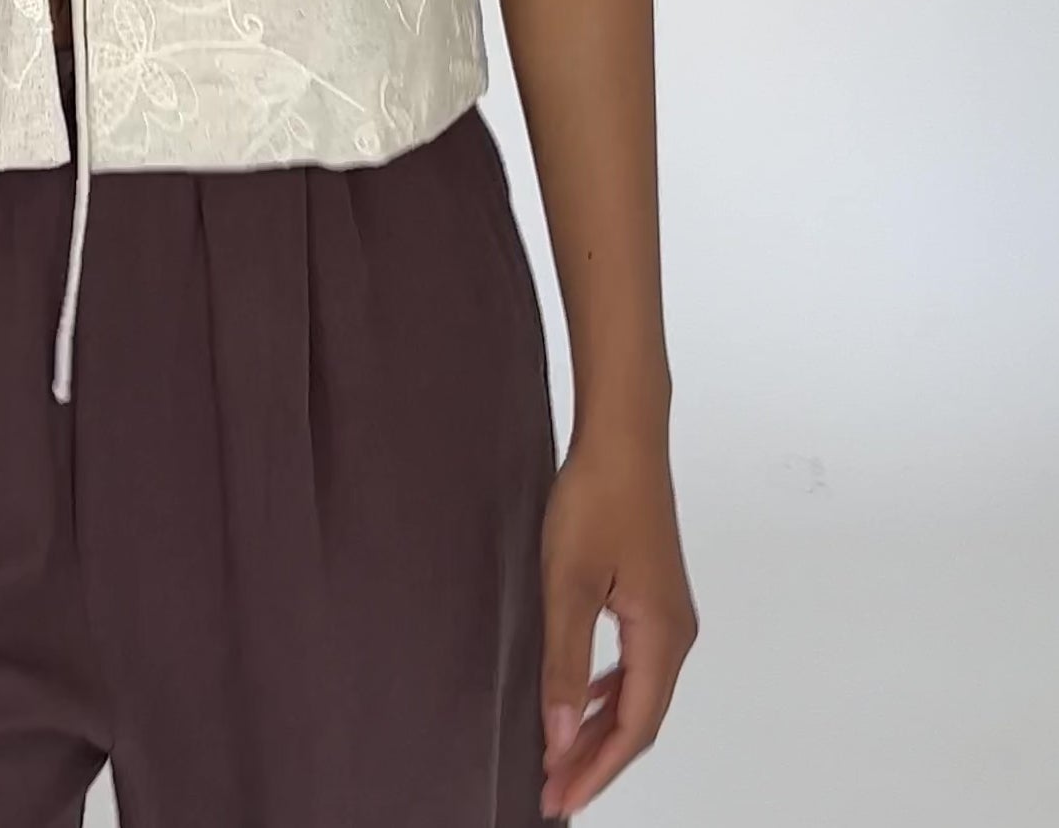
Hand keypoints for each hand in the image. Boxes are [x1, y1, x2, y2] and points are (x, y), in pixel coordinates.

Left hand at [539, 423, 697, 815]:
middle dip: (596, 759)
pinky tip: (582, 697)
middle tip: (552, 790)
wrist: (623, 436)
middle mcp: (677, 634)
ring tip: (560, 757)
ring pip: (637, 694)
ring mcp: (669, 616)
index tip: (557, 798)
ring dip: (600, 728)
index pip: (633, 730)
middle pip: (639, 720)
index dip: (595, 769)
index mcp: (663, 638)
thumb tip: (560, 736)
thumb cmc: (597, 498)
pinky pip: (635, 665)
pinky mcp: (654, 597)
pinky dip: (607, 693)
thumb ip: (565, 663)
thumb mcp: (569, 583)